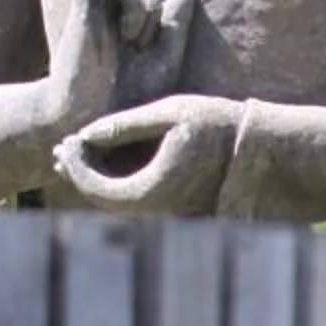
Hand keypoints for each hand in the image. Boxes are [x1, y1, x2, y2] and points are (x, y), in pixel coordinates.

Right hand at [44, 0, 162, 132]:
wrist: (89, 117)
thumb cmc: (131, 93)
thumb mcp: (168, 52)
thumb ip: (178, 12)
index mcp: (150, 16)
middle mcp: (127, 4)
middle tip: (169, 7)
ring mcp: (104, 3)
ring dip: (145, 6)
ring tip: (134, 41)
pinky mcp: (84, 5)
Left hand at [53, 94, 240, 213]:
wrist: (263, 148)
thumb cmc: (219, 123)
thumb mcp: (171, 112)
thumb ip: (126, 125)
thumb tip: (85, 133)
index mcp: (153, 190)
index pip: (97, 187)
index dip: (76, 165)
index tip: (66, 140)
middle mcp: (159, 210)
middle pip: (103, 200)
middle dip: (80, 172)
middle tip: (62, 148)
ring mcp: (168, 212)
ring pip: (119, 202)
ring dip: (96, 177)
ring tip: (79, 151)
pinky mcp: (176, 207)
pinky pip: (137, 199)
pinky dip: (116, 181)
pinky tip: (108, 160)